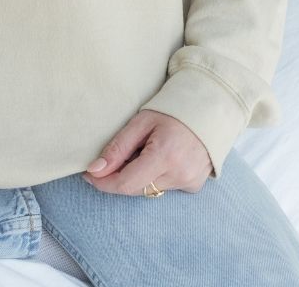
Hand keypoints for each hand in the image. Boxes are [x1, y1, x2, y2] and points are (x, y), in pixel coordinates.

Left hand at [80, 109, 211, 195]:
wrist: (209, 109)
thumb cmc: (172, 110)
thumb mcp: (141, 121)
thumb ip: (118, 147)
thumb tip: (95, 169)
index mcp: (165, 156)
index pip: (126, 184)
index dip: (103, 182)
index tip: (88, 174)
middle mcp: (180, 175)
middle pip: (136, 188)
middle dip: (119, 176)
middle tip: (115, 156)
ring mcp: (189, 183)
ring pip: (149, 189)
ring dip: (137, 175)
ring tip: (143, 149)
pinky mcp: (193, 186)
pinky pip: (163, 187)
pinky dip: (154, 176)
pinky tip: (160, 156)